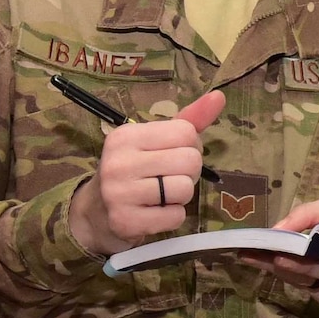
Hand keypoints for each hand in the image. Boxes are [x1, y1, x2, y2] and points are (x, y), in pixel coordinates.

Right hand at [69, 89, 225, 256]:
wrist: (99, 213)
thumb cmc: (136, 170)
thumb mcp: (157, 141)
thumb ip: (189, 120)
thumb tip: (219, 96)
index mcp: (126, 135)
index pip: (186, 133)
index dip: (190, 146)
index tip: (171, 155)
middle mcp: (118, 161)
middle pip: (190, 161)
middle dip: (188, 172)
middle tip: (167, 178)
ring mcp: (118, 193)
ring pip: (185, 189)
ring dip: (181, 196)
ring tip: (161, 195)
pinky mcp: (124, 221)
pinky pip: (175, 216)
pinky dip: (172, 216)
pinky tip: (154, 212)